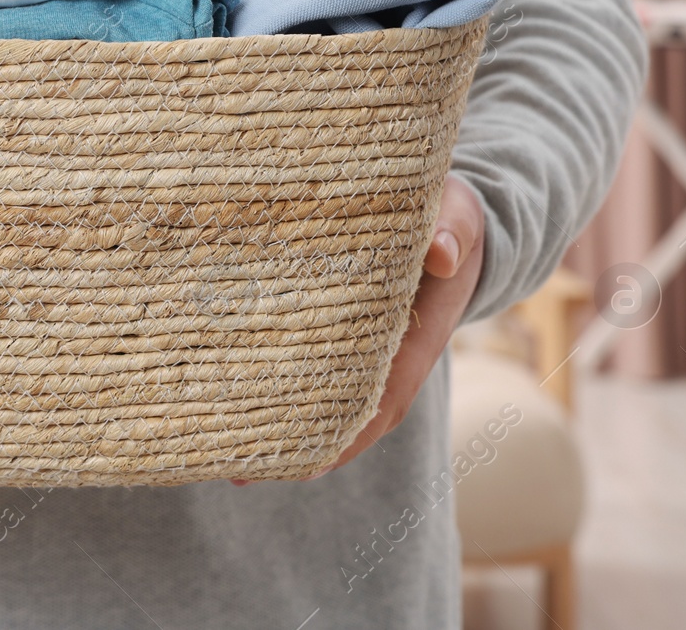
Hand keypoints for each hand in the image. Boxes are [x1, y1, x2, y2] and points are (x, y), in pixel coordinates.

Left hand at [232, 174, 484, 484]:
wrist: (453, 214)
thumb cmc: (455, 216)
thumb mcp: (459, 216)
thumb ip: (453, 232)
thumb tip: (440, 255)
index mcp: (421, 336)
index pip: (385, 399)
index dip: (350, 434)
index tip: (311, 463)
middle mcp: (391, 354)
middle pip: (347, 414)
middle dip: (302, 446)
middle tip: (242, 471)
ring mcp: (368, 346)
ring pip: (326, 396)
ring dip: (284, 425)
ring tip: (225, 454)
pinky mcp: (343, 327)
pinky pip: (314, 365)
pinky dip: (282, 385)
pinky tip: (235, 396)